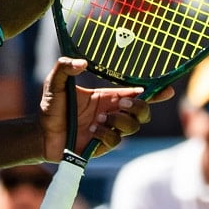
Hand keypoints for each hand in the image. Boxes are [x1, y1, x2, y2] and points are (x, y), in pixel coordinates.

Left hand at [37, 57, 172, 161]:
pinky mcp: (103, 145)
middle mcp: (111, 112)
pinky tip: (91, 132)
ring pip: (133, 126)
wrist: (41, 134)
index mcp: (106, 96)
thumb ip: (64, 68)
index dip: (154, 92)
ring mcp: (109, 129)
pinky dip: (106, 134)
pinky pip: (116, 140)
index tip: (167, 89)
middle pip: (142, 111)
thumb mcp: (54, 83)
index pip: (136, 93)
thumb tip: (82, 63)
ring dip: (119, 121)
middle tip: (121, 104)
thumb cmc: (50, 107)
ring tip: (98, 120)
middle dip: (138, 107)